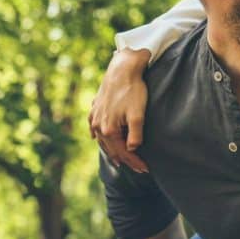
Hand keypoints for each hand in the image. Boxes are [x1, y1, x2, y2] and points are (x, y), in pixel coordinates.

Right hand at [89, 48, 150, 171]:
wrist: (122, 69)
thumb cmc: (132, 90)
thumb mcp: (138, 114)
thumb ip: (135, 135)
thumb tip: (132, 149)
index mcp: (109, 130)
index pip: (124, 152)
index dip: (135, 162)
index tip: (145, 169)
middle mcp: (98, 126)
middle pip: (112, 149)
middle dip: (125, 159)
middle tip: (137, 168)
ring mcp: (95, 117)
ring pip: (102, 140)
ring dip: (111, 150)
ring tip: (119, 159)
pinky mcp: (95, 108)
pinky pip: (94, 127)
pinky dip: (98, 136)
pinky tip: (97, 138)